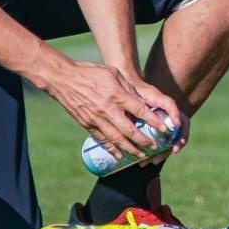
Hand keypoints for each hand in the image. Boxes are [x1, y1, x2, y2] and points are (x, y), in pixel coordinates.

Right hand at [46, 60, 181, 159]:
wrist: (64, 79)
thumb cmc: (92, 73)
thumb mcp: (113, 74)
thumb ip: (128, 89)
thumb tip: (142, 103)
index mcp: (116, 94)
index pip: (139, 111)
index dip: (153, 121)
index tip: (164, 128)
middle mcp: (107, 109)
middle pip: (129, 129)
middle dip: (144, 140)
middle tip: (155, 147)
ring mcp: (96, 118)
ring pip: (116, 139)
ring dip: (130, 149)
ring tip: (141, 155)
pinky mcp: (86, 124)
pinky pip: (101, 140)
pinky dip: (112, 149)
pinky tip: (120, 155)